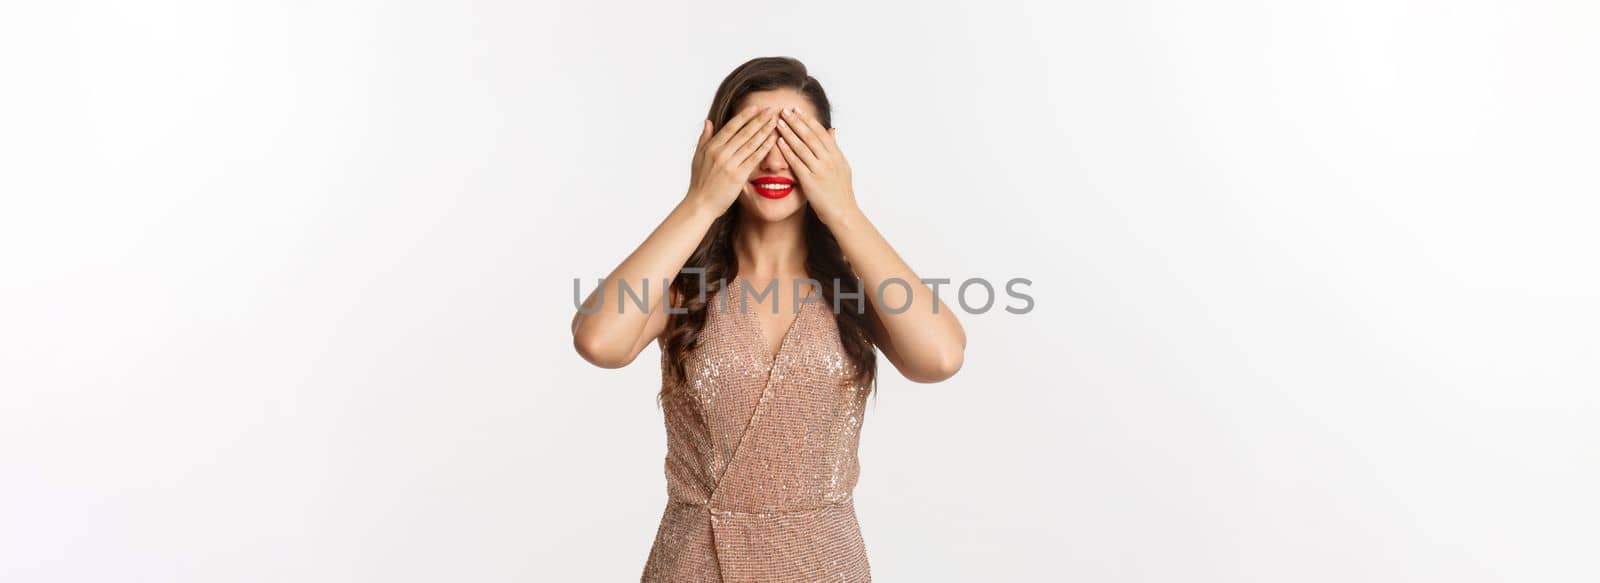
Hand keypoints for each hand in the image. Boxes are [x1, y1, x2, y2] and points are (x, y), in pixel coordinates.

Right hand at [686, 105, 778, 211]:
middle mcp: (721, 153)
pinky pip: (754, 158)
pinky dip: (765, 147)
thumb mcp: (698, 157)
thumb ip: (704, 138)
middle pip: (744, 132)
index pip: (731, 126)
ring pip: (751, 143)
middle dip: (759, 119)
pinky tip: (774, 140)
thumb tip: (708, 121)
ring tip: (775, 121)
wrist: (700, 204)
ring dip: (765, 130)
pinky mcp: (738, 175)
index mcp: (712, 147)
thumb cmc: (700, 182)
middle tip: (771, 109)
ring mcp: (730, 164)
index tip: (756, 107)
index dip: (744, 116)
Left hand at [774, 107, 857, 224]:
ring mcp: (820, 170)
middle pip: (810, 135)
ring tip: (779, 121)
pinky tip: (779, 142)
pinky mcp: (810, 181)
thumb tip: (833, 130)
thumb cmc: (841, 192)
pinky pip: (797, 162)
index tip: (797, 110)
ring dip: (789, 132)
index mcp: (836, 155)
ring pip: (802, 146)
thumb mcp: (842, 166)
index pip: (820, 132)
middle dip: (796, 121)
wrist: (843, 213)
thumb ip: (835, 148)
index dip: (807, 120)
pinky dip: (787, 151)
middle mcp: (829, 160)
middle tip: (784, 110)